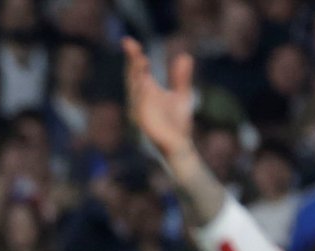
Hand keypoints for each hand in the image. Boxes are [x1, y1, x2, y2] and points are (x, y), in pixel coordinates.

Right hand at [123, 38, 193, 160]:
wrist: (179, 146)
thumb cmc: (177, 123)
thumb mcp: (182, 94)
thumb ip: (181, 77)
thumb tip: (184, 55)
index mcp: (147, 91)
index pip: (137, 70)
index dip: (133, 55)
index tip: (129, 41)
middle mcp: (140, 99)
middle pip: (132, 76)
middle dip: (131, 61)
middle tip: (130, 44)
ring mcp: (139, 110)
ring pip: (134, 88)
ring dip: (136, 74)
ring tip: (140, 59)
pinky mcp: (143, 121)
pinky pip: (140, 104)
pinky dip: (141, 92)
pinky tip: (145, 80)